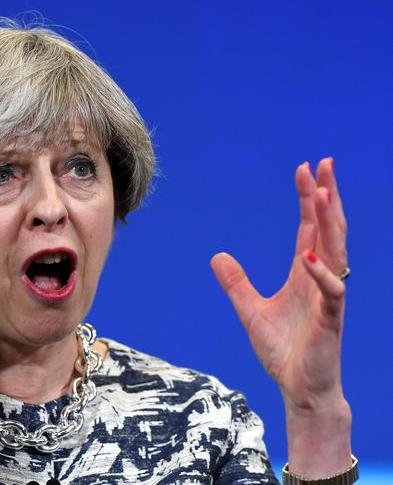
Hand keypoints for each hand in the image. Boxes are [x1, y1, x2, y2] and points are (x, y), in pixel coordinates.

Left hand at [210, 158, 351, 475]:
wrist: (299, 388)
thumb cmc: (283, 350)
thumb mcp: (250, 310)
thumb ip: (236, 283)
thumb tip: (217, 256)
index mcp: (304, 274)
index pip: (309, 228)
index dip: (308, 200)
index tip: (305, 170)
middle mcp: (319, 279)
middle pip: (327, 230)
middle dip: (326, 197)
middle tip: (325, 163)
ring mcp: (328, 299)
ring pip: (335, 252)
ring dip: (330, 223)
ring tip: (325, 192)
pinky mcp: (329, 322)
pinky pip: (332, 295)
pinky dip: (323, 277)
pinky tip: (310, 258)